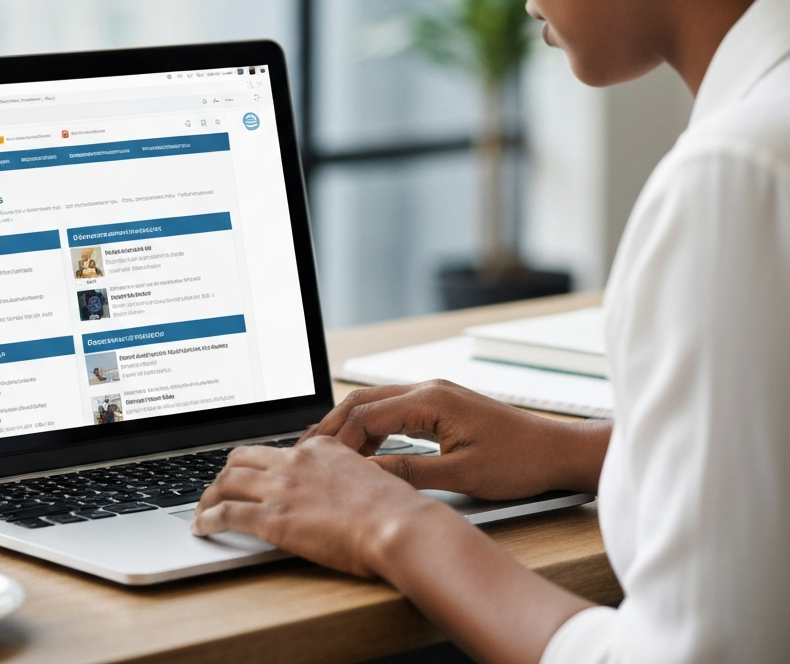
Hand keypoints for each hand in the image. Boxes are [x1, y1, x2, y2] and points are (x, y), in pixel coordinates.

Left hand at [191, 436, 443, 577]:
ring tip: (202, 510)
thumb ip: (344, 478)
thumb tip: (338, 493)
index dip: (259, 464)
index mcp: (320, 448)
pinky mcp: (273, 518)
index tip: (253, 475)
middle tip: (218, 488)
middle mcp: (296, 460)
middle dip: (226, 473)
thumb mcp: (368, 477)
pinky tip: (201, 527)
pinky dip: (208, 520)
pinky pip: (228, 514)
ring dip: (209, 495)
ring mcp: (282, 488)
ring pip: (228, 481)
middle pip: (242, 458)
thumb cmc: (394, 509)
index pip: (276, 450)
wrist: (397, 524)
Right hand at [302, 381, 607, 499]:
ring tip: (328, 454)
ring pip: (376, 404)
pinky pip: (394, 412)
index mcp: (430, 400)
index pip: (366, 415)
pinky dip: (372, 429)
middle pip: (363, 402)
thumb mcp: (461, 475)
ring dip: (351, 427)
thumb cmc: (519, 462)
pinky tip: (364, 452)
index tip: (321, 464)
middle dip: (333, 426)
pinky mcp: (440, 407)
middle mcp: (427, 389)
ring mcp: (433, 395)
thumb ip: (410, 472)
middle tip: (308, 452)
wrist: (556, 451)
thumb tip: (368, 476)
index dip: (339, 440)